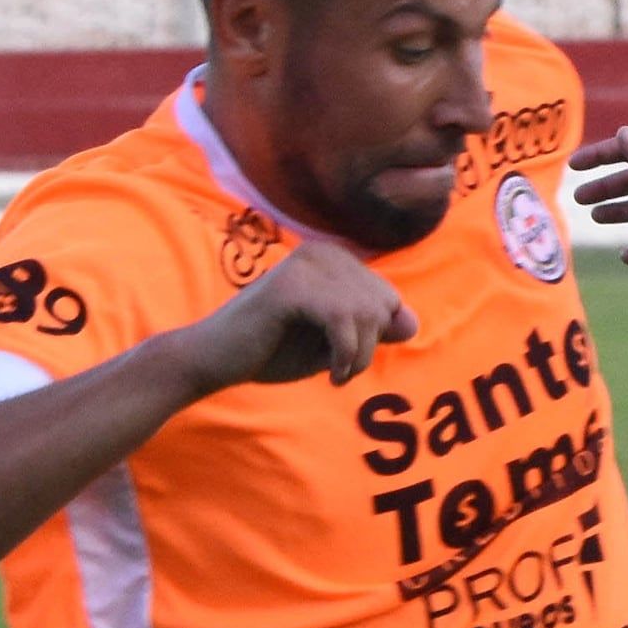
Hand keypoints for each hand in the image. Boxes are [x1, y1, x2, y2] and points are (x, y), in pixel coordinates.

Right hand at [174, 236, 416, 389]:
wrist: (216, 359)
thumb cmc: (273, 350)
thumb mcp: (335, 342)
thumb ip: (372, 330)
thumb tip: (411, 321)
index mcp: (333, 259)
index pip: (387, 297)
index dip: (377, 335)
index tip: (350, 360)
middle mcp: (321, 252)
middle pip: (383, 303)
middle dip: (371, 346)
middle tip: (344, 370)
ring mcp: (304, 265)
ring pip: (367, 312)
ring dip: (360, 355)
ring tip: (338, 374)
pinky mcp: (290, 286)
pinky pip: (343, 320)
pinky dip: (347, 355)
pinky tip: (333, 375)